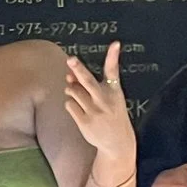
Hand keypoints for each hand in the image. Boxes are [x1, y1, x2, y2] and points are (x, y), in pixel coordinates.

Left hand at [65, 41, 135, 172]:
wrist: (117, 142)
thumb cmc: (112, 115)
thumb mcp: (110, 98)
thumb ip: (89, 85)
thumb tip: (69, 73)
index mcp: (114, 91)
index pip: (113, 71)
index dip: (113, 56)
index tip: (115, 44)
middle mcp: (104, 100)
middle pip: (88, 81)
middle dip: (78, 69)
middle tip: (70, 59)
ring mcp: (94, 111)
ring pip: (73, 91)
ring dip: (71, 89)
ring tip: (79, 97)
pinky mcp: (84, 122)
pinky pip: (69, 105)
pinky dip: (70, 104)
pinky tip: (78, 109)